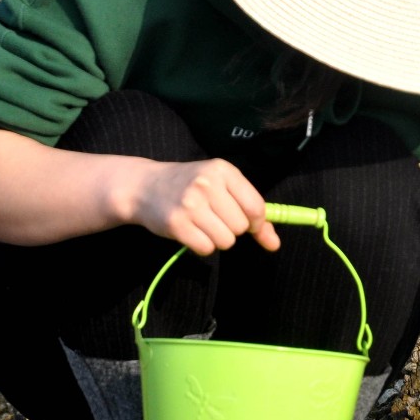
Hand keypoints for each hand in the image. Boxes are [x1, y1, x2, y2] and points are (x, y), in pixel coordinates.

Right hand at [130, 158, 277, 255]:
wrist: (145, 186)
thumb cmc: (190, 187)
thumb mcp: (221, 188)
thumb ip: (251, 214)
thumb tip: (274, 243)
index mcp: (223, 170)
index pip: (256, 207)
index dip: (255, 222)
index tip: (245, 222)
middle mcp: (207, 184)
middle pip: (240, 227)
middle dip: (231, 229)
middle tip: (213, 218)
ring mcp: (190, 204)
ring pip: (225, 241)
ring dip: (216, 239)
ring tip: (201, 224)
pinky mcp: (176, 224)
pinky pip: (206, 249)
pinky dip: (201, 246)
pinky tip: (190, 231)